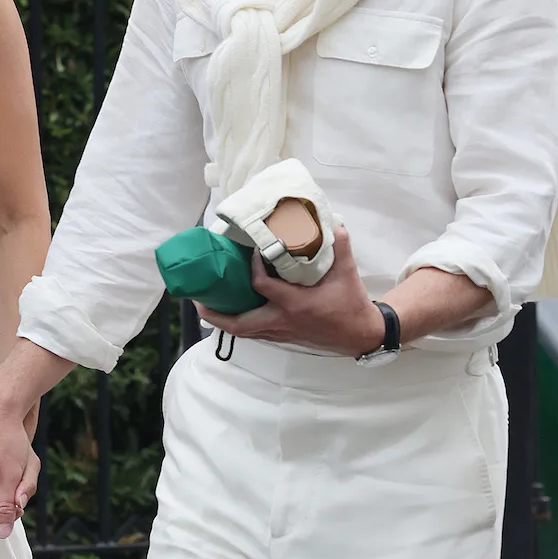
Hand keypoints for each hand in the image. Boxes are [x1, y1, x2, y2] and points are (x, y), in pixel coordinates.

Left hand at [199, 226, 385, 355]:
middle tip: (198, 298)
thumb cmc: (351, 304)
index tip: (251, 250)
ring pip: (243, 331)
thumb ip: (339, 246)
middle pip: (240, 324)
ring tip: (204, 304)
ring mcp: (280, 332)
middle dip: (216, 313)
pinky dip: (238, 322)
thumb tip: (332, 222)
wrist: (359, 334)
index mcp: (296, 304)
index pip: (263, 286)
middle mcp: (283, 321)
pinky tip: (229, 310)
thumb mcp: (347, 273)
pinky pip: (253, 332)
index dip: (253, 268)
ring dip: (222, 320)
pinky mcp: (282, 336)